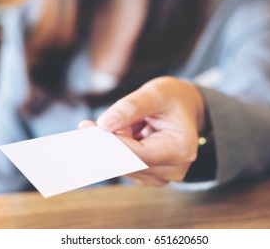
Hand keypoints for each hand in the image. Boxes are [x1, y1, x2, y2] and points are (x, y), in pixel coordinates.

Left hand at [79, 76, 205, 185]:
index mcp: (181, 148)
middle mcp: (174, 169)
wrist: (184, 108)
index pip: (139, 154)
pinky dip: (115, 150)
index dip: (112, 143)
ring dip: (113, 145)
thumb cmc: (173, 98)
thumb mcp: (156, 92)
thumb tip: (104, 124)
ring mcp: (161, 176)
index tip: (87, 130)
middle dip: (107, 144)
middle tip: (86, 126)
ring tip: (125, 123)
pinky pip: (123, 166)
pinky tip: (122, 132)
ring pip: (122, 166)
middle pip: (128, 164)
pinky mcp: (149, 176)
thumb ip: (131, 107)